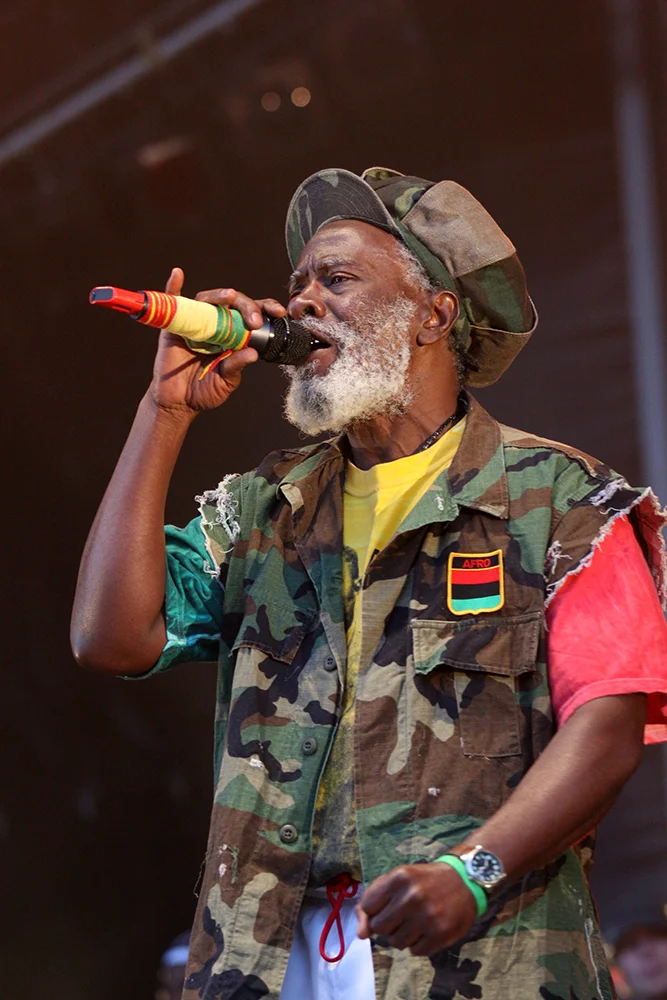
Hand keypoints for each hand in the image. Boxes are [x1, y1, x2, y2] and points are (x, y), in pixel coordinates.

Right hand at [148, 267, 286, 413]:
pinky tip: (177, 274)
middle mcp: (217, 324)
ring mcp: (195, 323)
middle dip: (247, 307)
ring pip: (207, 300)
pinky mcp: (174, 326)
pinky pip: (172, 302)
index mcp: (234, 335)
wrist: (178, 403)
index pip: (252, 314)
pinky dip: (173, 286)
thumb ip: (236, 366)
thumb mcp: (227, 381)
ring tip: (230, 296)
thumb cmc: (204, 390)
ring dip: (219, 295)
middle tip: (254, 321)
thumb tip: (252, 352)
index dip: (266, 309)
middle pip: (233, 304)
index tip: (279, 312)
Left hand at [356, 862, 477, 955]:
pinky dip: (418, 944)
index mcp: (399, 877)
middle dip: (387, 924)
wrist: (464, 881)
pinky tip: (426, 930)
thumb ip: (373, 901)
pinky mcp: (441, 934)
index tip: (386, 906)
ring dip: (402, 936)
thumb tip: (361, 934)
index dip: (375, 909)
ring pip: (395, 943)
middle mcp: (412, 896)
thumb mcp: (397, 879)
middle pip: (379, 927)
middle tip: (401, 916)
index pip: (367, 906)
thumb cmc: (424, 880)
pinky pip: (415, 952)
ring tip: (414, 922)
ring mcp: (427, 917)